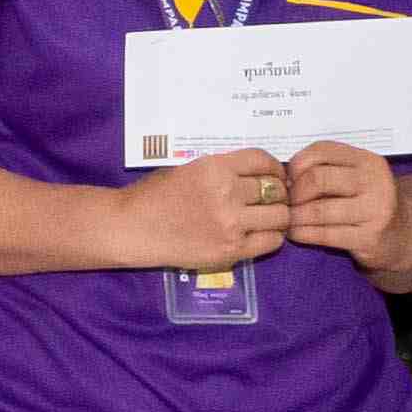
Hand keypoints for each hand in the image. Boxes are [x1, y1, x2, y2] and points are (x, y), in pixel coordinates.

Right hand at [119, 151, 290, 272]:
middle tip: (271, 200)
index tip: (275, 175)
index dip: (275, 168)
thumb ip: (222, 170)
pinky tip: (260, 234)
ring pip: (280, 217)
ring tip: (268, 218)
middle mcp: (227, 193)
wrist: (131, 227)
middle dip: (278, 194)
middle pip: (276, 190)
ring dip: (278, 216)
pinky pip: (271, 241)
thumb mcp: (187, 169)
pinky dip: (272, 237)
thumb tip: (257, 175)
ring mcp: (231, 224)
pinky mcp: (231, 250)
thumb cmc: (154, 194)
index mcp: (215, 167)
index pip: (263, 161)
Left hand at [279, 139, 405, 262]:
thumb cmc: (366, 201)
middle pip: (318, 179)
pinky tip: (295, 233)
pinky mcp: (370, 237)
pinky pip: (326, 234)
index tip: (287, 179)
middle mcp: (374, 181)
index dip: (296, 164)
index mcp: (366, 160)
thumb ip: (324, 169)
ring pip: (319, 210)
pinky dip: (303, 233)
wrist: (404, 234)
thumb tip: (283, 179)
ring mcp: (375, 210)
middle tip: (285, 203)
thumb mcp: (352, 177)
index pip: (321, 151)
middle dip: (294, 192)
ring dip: (294, 216)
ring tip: (286, 219)